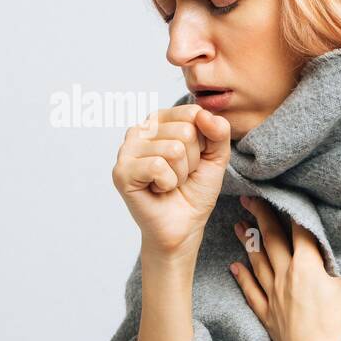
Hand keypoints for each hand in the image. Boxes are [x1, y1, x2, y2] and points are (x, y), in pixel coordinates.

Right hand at [113, 104, 232, 256]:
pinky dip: (167, 184)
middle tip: (179, 176)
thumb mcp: (216, 157)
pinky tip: (157, 190)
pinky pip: (158, 166)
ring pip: (173, 149)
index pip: (193, 113)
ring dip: (180, 175)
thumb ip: (218, 131)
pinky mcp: (121, 171)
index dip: (203, 142)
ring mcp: (127, 149)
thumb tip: (203, 113)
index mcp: (159, 121)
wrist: (183, 227)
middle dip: (192, 161)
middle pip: (185, 131)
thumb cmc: (194, 191)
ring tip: (169, 184)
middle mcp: (140, 130)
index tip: (193, 160)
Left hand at [229, 195, 340, 340]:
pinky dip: (243, 279)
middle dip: (260, 218)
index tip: (278, 192)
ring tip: (238, 227)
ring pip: (258, 264)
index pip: (298, 231)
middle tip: (247, 200)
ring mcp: (274, 297)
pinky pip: (252, 294)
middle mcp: (286, 277)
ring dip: (248, 244)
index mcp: (307, 267)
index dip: (289, 210)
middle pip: (271, 241)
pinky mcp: (268, 317)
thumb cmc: (338, 328)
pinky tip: (235, 268)